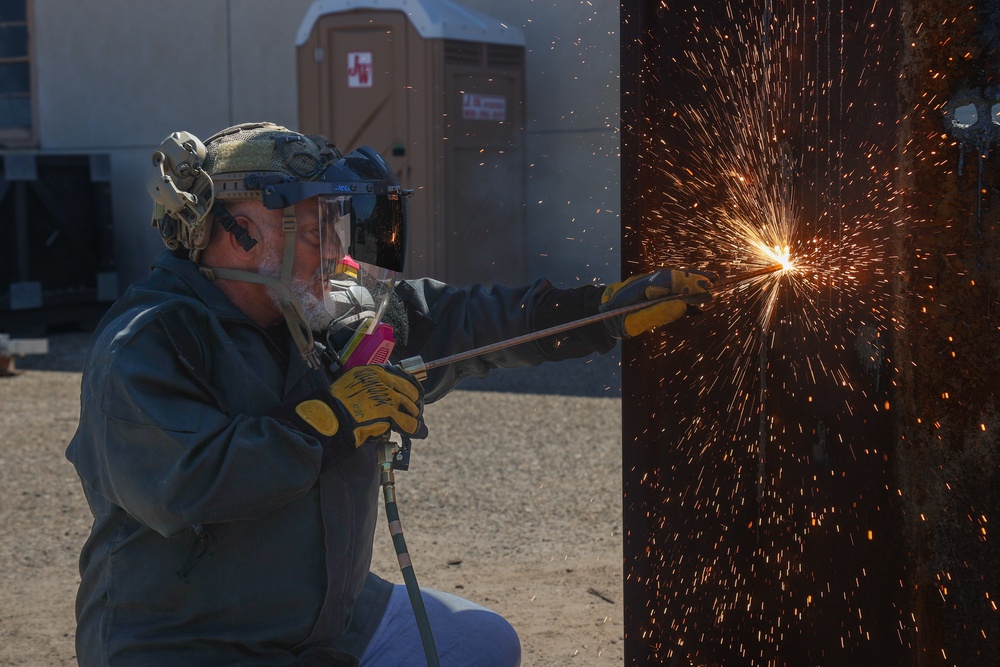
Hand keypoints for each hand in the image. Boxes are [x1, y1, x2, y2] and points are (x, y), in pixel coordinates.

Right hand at [286, 365, 425, 447]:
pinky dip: (416, 427)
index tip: (411, 390)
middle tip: (414, 406)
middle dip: (413, 398)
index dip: (407, 384)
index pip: (397, 374)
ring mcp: (386, 395)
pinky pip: (408, 421)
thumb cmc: (334, 404)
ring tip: (415, 418)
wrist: (329, 416)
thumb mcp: (350, 385)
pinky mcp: (389, 412)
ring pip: (409, 404)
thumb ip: (366, 387)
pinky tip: (420, 431)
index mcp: (371, 371)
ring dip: (414, 413)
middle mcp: (381, 380)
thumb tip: (376, 397)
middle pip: (407, 387)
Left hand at [600, 269, 714, 337]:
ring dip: (692, 285)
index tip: (706, 286)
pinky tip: (697, 302)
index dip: (689, 281)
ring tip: (710, 289)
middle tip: (714, 282)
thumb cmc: (614, 318)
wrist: (601, 316)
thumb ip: (656, 314)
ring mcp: (650, 288)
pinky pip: (670, 292)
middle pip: (675, 277)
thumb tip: (682, 305)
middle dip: (694, 279)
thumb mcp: (632, 320)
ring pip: (674, 283)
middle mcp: (648, 283)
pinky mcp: (651, 295)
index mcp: (643, 285)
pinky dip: (684, 295)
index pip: (670, 279)